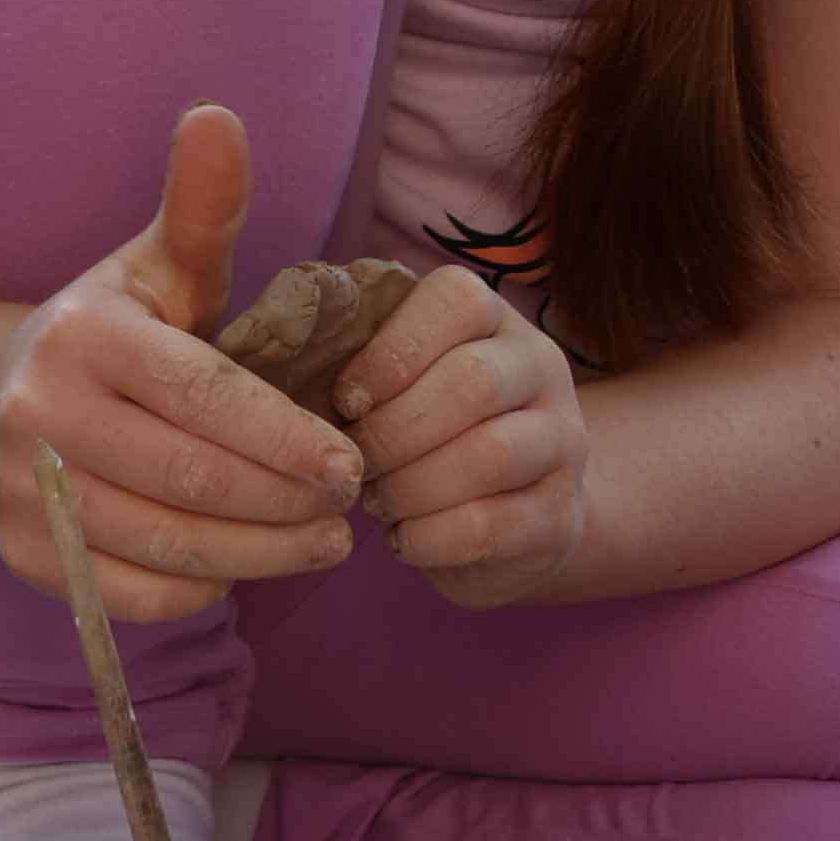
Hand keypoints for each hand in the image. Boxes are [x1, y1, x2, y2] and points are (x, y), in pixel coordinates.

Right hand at [0, 105, 361, 622]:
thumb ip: (204, 209)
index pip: (206, 397)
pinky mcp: (22, 556)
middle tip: (352, 509)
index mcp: (87, 337)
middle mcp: (40, 414)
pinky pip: (128, 594)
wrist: (0, 400)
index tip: (354, 462)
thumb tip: (219, 116)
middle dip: (287, 501)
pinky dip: (197, 591)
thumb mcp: (161, 266)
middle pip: (192, 479)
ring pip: (165, 544)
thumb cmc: (120, 330)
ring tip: (325, 544)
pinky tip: (245, 568)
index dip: (289, 437)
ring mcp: (21, 492)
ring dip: (260, 555)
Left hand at [325, 260, 589, 607]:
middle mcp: (541, 371)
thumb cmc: (432, 441)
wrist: (515, 522)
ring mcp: (563, 444)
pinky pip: (490, 526)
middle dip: (393, 431)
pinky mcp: (559, 517)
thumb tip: (276, 348)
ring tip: (379, 501)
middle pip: (474, 381)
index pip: (459, 301)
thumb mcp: (406, 386)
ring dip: (410, 486)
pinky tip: (405, 539)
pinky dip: (428, 538)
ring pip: (489, 454)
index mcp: (497, 324)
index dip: (391, 351)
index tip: (348, 400)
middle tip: (355, 463)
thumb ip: (361, 357)